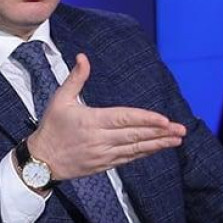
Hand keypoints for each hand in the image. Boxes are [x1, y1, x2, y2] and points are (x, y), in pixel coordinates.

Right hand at [27, 53, 185, 179]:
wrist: (42, 160)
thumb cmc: (51, 127)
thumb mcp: (60, 99)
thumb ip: (76, 78)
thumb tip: (83, 57)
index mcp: (92, 121)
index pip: (124, 119)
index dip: (145, 120)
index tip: (164, 120)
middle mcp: (100, 140)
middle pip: (135, 135)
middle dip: (160, 132)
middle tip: (180, 129)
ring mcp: (104, 154)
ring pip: (136, 149)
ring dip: (158, 144)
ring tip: (177, 139)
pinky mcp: (105, 165)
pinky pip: (129, 158)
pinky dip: (145, 153)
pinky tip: (158, 148)